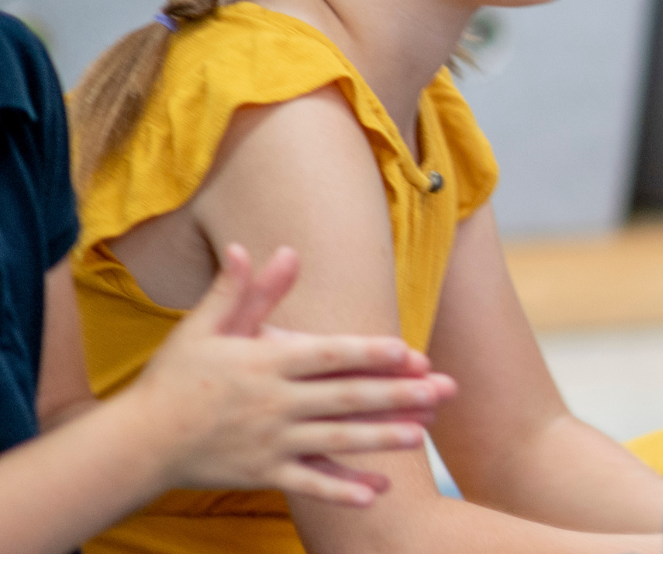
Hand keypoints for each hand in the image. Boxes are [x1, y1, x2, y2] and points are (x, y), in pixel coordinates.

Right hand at [124, 244, 458, 505]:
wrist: (138, 441)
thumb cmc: (174, 378)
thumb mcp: (205, 327)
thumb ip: (244, 290)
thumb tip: (279, 249)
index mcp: (264, 362)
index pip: (329, 355)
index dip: (370, 354)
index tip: (411, 353)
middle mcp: (273, 403)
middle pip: (346, 397)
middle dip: (398, 394)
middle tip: (444, 392)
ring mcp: (269, 442)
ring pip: (336, 441)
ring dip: (382, 438)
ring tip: (423, 435)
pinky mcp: (262, 475)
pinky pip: (309, 484)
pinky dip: (343, 490)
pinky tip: (378, 493)